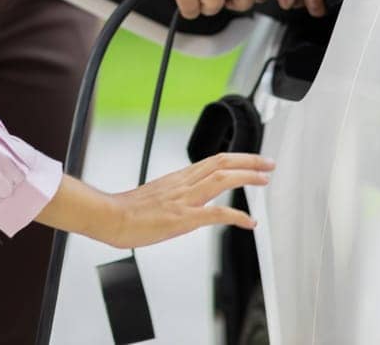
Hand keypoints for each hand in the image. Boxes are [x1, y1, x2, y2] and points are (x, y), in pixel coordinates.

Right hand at [98, 152, 273, 248]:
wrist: (111, 217)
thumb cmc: (128, 211)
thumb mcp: (156, 196)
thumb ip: (174, 196)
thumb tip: (184, 201)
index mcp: (178, 178)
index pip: (213, 161)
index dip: (236, 159)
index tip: (253, 161)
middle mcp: (184, 184)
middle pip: (222, 163)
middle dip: (248, 161)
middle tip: (268, 163)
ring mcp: (184, 199)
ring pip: (221, 179)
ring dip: (247, 177)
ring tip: (265, 179)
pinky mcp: (183, 218)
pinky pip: (216, 213)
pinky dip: (236, 215)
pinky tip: (248, 221)